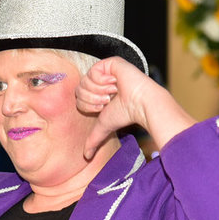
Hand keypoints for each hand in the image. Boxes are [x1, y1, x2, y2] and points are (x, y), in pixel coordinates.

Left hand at [75, 57, 195, 157]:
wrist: (139, 103)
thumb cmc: (125, 114)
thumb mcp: (103, 126)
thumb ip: (93, 139)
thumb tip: (86, 156)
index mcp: (97, 93)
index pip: (78, 98)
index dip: (88, 105)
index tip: (104, 106)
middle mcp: (100, 81)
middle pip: (79, 89)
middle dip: (93, 98)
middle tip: (108, 99)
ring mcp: (104, 71)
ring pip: (85, 80)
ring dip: (99, 90)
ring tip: (114, 91)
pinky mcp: (110, 62)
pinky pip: (93, 71)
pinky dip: (103, 80)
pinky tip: (115, 82)